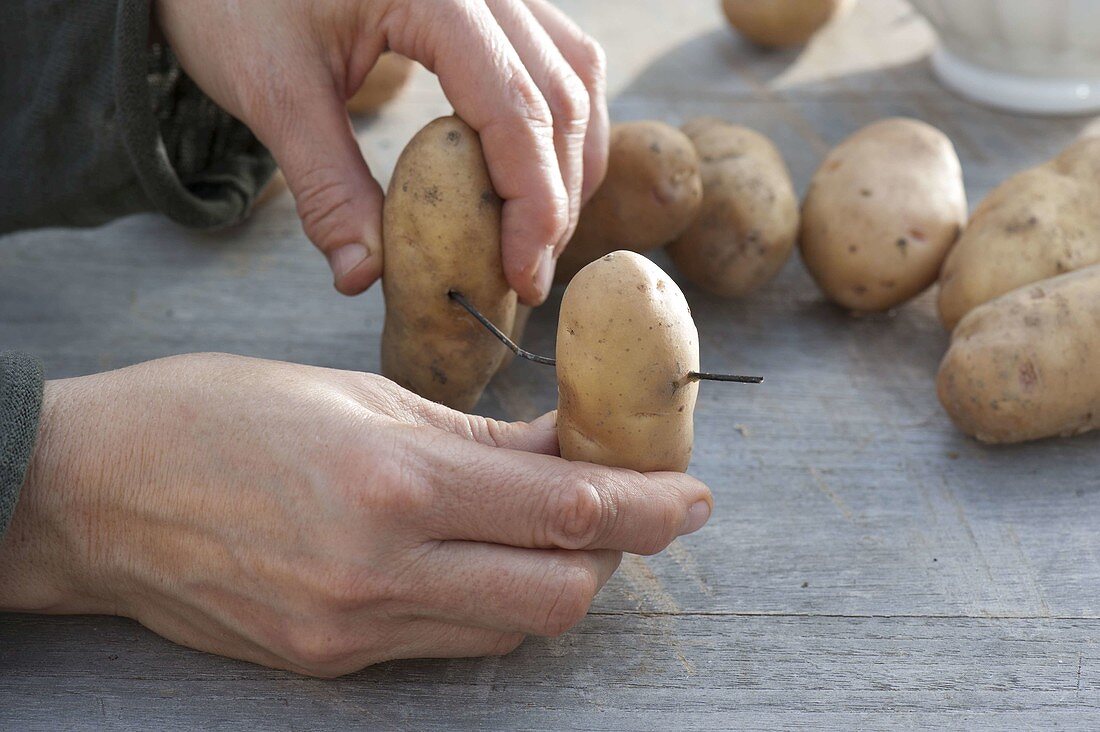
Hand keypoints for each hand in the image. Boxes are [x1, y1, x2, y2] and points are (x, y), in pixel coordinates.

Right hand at [0, 354, 710, 676]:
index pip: (568, 511)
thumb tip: (567, 446)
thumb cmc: (214, 414)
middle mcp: (380, 572)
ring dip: (552, 580)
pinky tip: (479, 559)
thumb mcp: (356, 394)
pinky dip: (485, 604)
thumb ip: (477, 434)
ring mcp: (352, 631)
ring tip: (553, 528)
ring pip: (507, 630)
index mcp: (392, 481)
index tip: (694, 495)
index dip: (651, 506)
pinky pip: (445, 644)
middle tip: (626, 508)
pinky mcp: (327, 663)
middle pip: (557, 597)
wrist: (91, 493)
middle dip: (614, 556)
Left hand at [154, 0, 609, 304]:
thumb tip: (362, 276)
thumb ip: (325, 187)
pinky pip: (561, 58)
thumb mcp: (274, 92)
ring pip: (576, 77)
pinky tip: (542, 174)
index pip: (516, 110)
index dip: (532, 204)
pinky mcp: (495, 0)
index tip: (522, 277)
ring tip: (541, 235)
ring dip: (572, 163)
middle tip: (530, 278)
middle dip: (556, 199)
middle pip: (560, 98)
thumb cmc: (239, 1)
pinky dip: (561, 125)